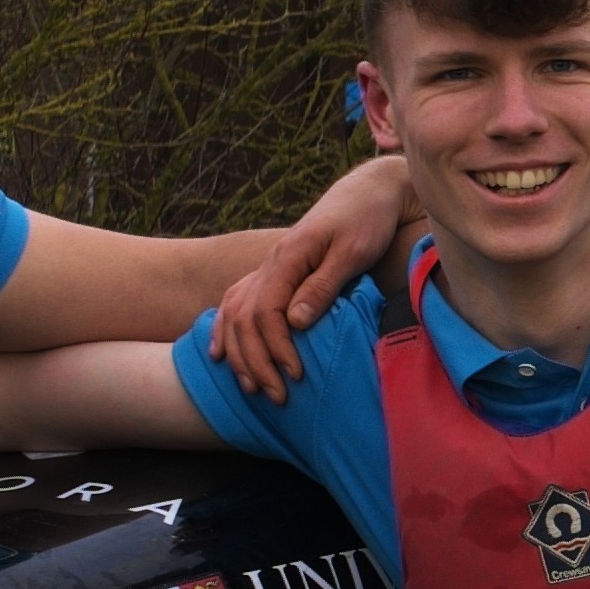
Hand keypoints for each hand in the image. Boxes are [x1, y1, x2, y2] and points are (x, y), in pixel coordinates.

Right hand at [208, 157, 415, 399]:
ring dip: (240, 354)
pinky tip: (221, 353)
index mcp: (287, 258)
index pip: (266, 312)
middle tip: (277, 396)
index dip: (276, 348)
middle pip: (244, 319)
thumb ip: (323, 286)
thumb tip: (294, 322)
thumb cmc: (367, 220)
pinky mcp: (276, 273)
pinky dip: (225, 329)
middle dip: (256, 362)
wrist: (368, 192)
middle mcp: (270, 264)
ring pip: (235, 314)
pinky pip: (237, 302)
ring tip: (251, 388)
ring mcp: (268, 268)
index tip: (296, 374)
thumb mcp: (352, 252)